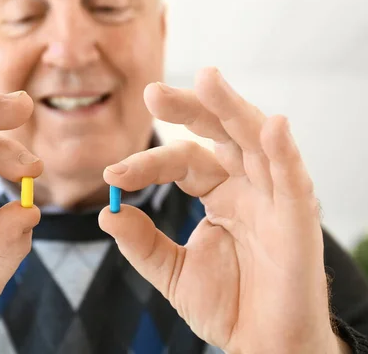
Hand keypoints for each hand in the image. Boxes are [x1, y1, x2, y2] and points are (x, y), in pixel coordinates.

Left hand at [100, 68, 341, 352]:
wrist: (263, 347)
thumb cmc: (228, 306)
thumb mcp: (172, 272)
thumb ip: (142, 243)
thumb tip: (106, 213)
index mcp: (220, 193)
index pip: (181, 161)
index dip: (147, 163)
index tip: (112, 173)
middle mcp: (247, 186)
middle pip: (219, 133)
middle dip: (189, 108)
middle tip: (151, 92)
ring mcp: (273, 197)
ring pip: (255, 141)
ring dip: (231, 109)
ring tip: (207, 78)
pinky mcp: (298, 218)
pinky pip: (292, 179)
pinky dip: (283, 151)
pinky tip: (271, 125)